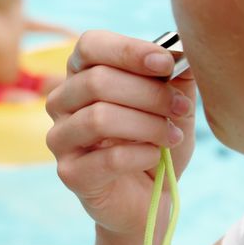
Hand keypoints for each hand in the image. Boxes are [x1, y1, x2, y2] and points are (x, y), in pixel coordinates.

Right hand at [46, 30, 196, 235]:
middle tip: (180, 108)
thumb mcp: (174, 105)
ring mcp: (60, 138)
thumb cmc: (156, 143)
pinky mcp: (70, 173)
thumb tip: (183, 51)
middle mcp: (61, 102)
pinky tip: (156, 157)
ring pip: (99, 117)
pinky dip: (142, 155)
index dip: (128, 50)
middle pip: (97, 81)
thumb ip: (176, 77)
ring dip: (148, 125)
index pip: (90, 45)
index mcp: (82, 74)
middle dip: (149, 94)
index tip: (165, 64)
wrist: (150, 199)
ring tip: (172, 136)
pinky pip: (108, 157)